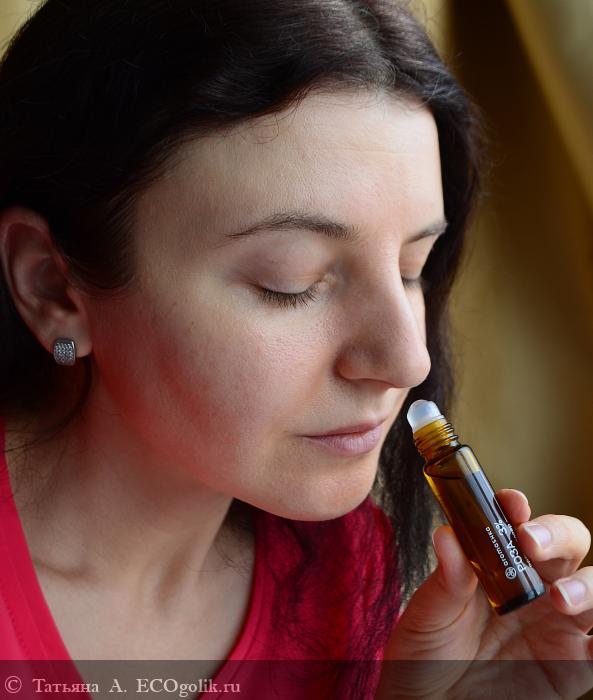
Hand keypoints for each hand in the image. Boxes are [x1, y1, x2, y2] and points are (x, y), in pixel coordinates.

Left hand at [375, 489, 592, 699]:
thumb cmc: (424, 653)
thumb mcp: (429, 615)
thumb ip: (446, 580)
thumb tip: (446, 535)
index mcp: (497, 563)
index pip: (516, 522)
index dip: (517, 508)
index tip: (510, 504)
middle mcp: (533, 585)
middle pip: (567, 543)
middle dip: (557, 534)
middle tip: (531, 542)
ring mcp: (557, 624)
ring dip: (587, 585)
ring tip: (561, 598)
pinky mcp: (572, 665)